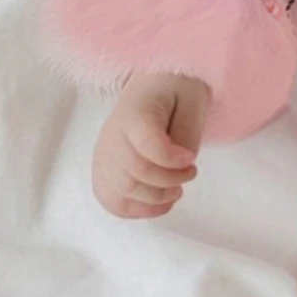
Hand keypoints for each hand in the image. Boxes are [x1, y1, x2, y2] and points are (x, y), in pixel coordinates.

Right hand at [92, 71, 211, 218]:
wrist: (154, 86)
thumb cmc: (175, 93)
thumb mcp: (191, 102)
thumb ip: (186, 135)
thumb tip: (178, 166)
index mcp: (134, 113)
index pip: (147, 144)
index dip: (173, 159)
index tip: (191, 159)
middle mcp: (112, 135)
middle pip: (134, 173)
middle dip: (169, 181)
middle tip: (190, 173)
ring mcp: (105, 154)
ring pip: (122, 192)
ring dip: (156, 198)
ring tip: (176, 189)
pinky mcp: (105, 170)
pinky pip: (111, 200)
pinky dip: (137, 210)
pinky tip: (159, 203)